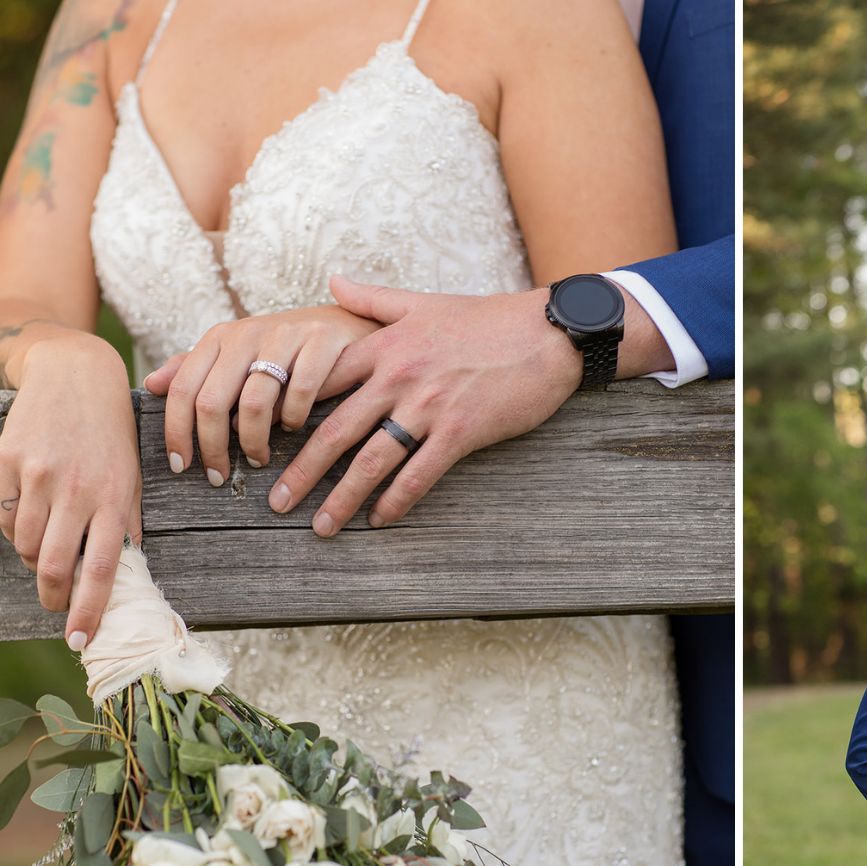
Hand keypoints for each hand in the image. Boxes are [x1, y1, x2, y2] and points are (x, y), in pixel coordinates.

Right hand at [0, 337, 141, 646]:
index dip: (89, 610)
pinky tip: (28, 512)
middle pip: (53, 564)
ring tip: (47, 546)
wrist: (76, 375)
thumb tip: (125, 573)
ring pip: (22, 543)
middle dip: (53, 595)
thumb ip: (124, 523)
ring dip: (33, 558)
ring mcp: (38, 474)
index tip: (81, 639)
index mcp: (114, 498)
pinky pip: (2, 513)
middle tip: (57, 604)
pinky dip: (12, 525)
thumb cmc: (110, 435)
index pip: (103, 568)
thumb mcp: (131, 477)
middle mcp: (76, 488)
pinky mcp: (6, 460)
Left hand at [142, 305, 380, 483]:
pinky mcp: (322, 341)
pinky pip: (299, 393)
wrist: (346, 322)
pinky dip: (293, 419)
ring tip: (258, 458)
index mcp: (220, 337)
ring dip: (253, 442)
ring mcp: (285, 335)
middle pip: (211, 402)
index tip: (181, 466)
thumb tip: (150, 384)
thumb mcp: (238, 354)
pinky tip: (293, 428)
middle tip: (219, 475)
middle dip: (212, 448)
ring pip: (254, 404)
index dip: (177, 432)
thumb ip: (197, 369)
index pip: (183, 390)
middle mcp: (247, 332)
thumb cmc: (287, 348)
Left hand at [263, 277, 588, 535]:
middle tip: (275, 503)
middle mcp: (399, 378)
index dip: (285, 411)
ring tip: (320, 526)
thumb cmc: (487, 318)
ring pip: (372, 460)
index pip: (320, 382)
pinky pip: (420, 474)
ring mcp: (430, 406)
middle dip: (301, 472)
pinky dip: (396, 500)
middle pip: (335, 432)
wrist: (547, 333)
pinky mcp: (462, 430)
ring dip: (342, 498)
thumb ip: (372, 298)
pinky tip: (379, 520)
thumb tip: (331, 281)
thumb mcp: (424, 301)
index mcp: (385, 346)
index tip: (262, 439)